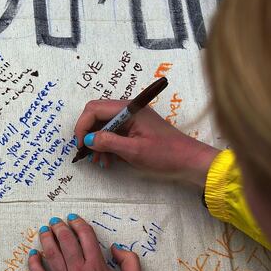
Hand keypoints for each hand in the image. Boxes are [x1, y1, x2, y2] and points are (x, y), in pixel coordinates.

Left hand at [28, 215, 144, 270]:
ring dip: (46, 240)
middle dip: (59, 228)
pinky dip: (35, 264)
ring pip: (51, 256)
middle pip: (66, 243)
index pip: (86, 237)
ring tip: (43, 231)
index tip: (73, 218)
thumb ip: (130, 262)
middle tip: (55, 221)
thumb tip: (115, 248)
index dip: (78, 224)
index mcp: (98, 268)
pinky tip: (33, 255)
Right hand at [74, 99, 219, 186]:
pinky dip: (106, 146)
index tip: (80, 145)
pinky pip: (113, 134)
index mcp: (129, 109)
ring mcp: (131, 119)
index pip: (94, 109)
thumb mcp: (133, 150)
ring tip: (99, 162)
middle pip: (97, 116)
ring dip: (97, 143)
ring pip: (103, 126)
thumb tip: (87, 140)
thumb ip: (108, 142)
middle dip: (88, 135)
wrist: (189, 160)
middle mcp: (128, 110)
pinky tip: (108, 160)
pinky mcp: (134, 129)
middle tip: (87, 155)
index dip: (82, 126)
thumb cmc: (165, 154)